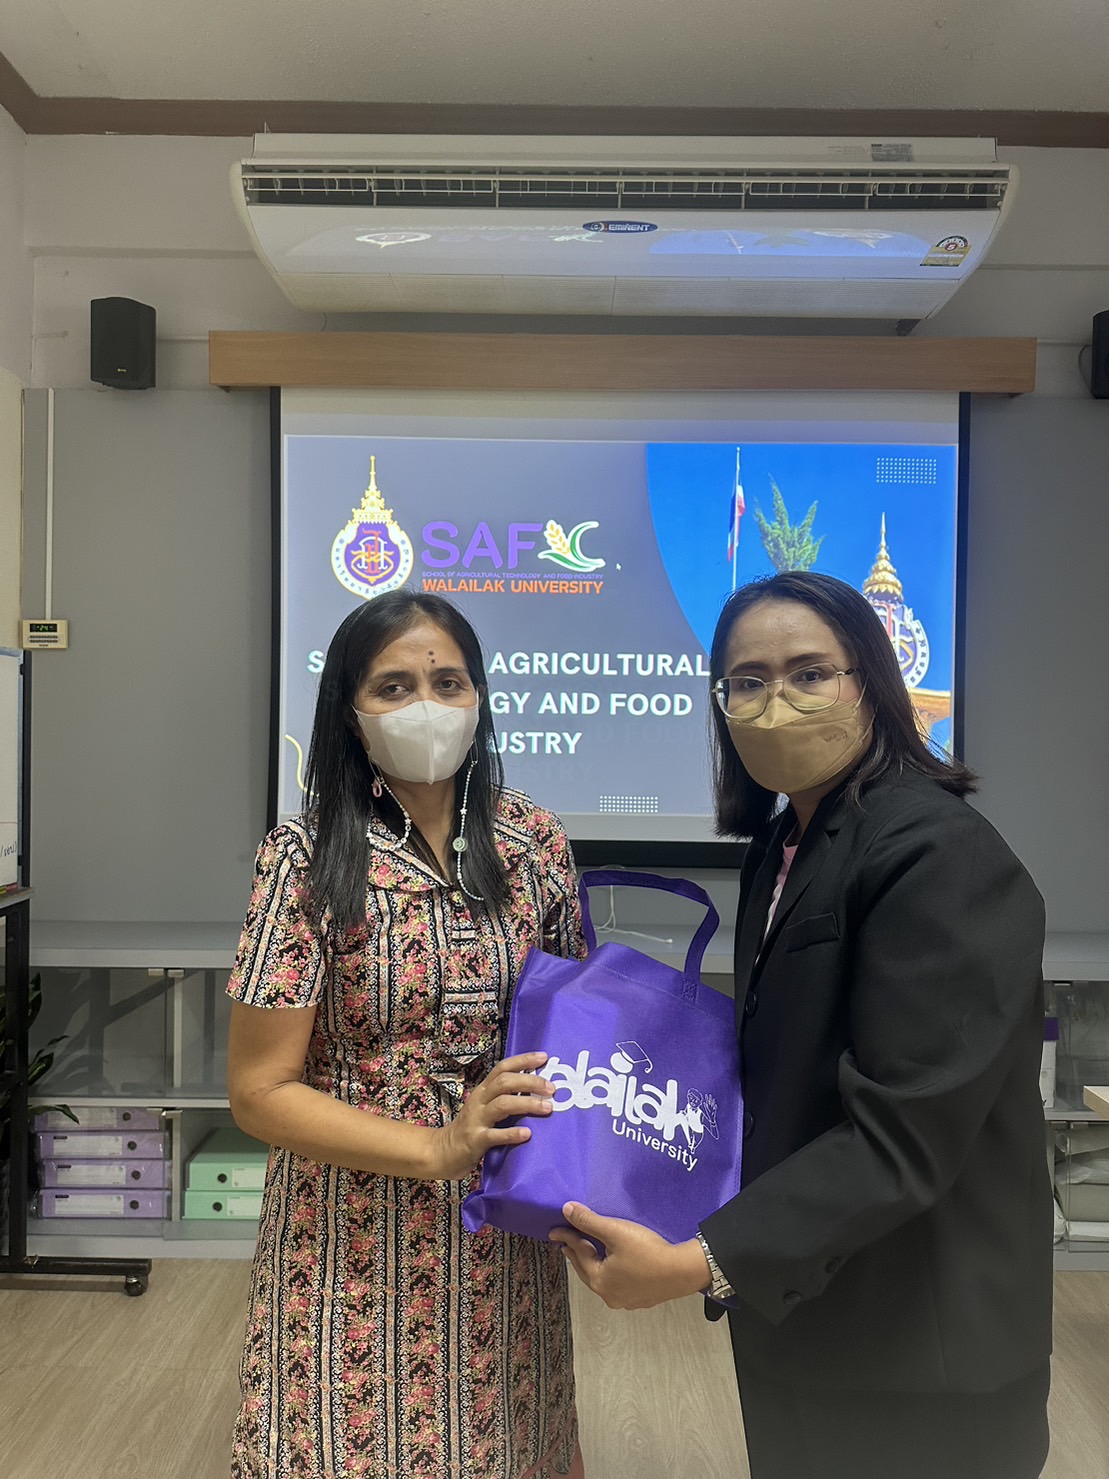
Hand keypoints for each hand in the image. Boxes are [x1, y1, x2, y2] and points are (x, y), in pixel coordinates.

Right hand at [428, 1051, 554, 1179]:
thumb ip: (505, 1097)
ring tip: (547, 1108)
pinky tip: (527, 1134)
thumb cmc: (472, 1128)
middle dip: (530, 1082)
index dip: (523, 1060)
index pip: (502, 1068)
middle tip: (551, 1088)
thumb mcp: (485, 1107)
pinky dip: (511, 1133)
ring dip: (527, 1104)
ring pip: (502, 1104)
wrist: (444, 1151)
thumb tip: (537, 1090)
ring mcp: (476, 1119)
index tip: (544, 1057)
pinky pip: (495, 1135)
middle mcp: (479, 1100)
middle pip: (504, 1082)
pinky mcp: (475, 1140)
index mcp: (483, 1090)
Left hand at [550, 1202, 711, 1309]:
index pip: (578, 1252)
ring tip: (587, 1253)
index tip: (553, 1230)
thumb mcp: (616, 1231)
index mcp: (598, 1279)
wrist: (682, 1271)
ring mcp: (625, 1301)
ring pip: (601, 1279)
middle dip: (576, 1255)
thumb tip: (566, 1210)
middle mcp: (608, 1294)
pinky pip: (616, 1284)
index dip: (566, 1237)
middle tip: (566, 1243)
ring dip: (592, 1265)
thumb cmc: (646, 1250)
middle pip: (586, 1270)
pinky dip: (609, 1273)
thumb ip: (589, 1221)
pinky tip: (614, 1267)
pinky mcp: (640, 1300)